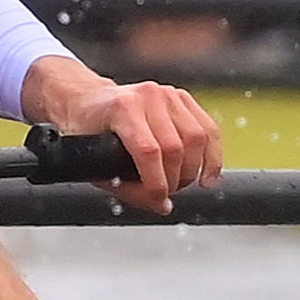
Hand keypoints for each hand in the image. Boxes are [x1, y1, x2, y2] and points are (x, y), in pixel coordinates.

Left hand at [21, 57, 221, 211]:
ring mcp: (167, 94)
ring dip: (193, 170)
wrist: (88, 99)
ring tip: (180, 183)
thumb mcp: (92, 161)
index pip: (149, 151)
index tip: (158, 200)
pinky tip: (207, 175)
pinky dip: (213, 155)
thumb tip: (160, 205)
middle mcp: (147, 96)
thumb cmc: (86, 129)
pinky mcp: (182, 97)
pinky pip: (208, 129)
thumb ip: (125, 188)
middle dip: (174, 179)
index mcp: (122, 108)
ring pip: (197, 138)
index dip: (157, 183)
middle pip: (175, 147)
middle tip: (166, 194)